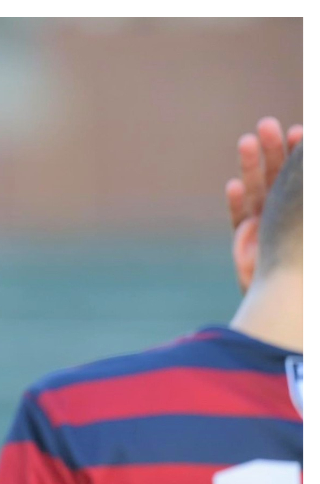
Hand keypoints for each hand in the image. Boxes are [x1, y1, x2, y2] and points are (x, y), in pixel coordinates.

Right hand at [225, 117, 301, 290]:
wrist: (299, 297)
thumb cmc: (309, 255)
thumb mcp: (308, 210)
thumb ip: (308, 184)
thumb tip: (312, 158)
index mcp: (302, 204)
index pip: (302, 173)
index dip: (300, 151)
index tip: (301, 131)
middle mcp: (287, 211)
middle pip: (278, 174)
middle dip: (273, 149)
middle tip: (268, 125)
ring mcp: (266, 225)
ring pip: (257, 189)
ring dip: (251, 166)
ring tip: (247, 141)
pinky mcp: (247, 243)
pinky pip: (240, 218)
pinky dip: (237, 201)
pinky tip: (234, 185)